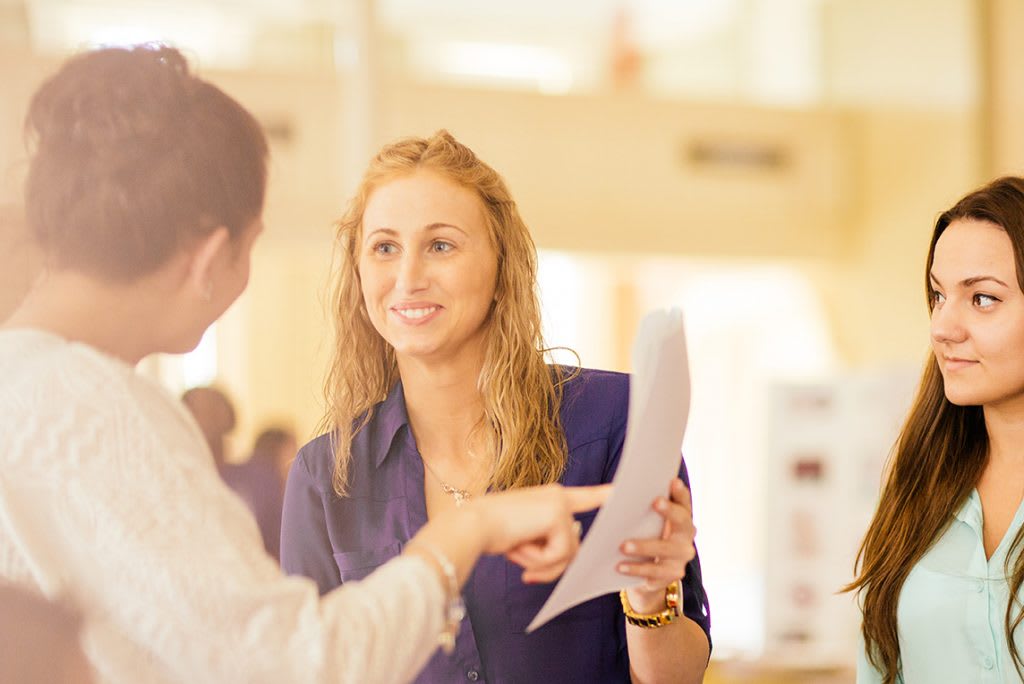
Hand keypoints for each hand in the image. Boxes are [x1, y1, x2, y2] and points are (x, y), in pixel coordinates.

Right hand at [470, 483, 610, 583]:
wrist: (471, 525)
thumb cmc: (491, 532)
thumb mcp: (526, 540)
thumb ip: (550, 543)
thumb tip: (572, 551)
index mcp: (550, 497)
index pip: (587, 496)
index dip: (607, 495)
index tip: (627, 491)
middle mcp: (559, 496)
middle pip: (573, 544)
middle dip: (550, 566)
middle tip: (526, 574)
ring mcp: (560, 504)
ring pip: (568, 553)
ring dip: (541, 563)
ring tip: (516, 552)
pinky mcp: (558, 515)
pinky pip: (560, 554)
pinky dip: (538, 560)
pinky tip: (519, 548)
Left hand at [617, 478, 695, 609]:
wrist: (649, 572)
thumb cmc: (646, 536)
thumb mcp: (646, 521)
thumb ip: (641, 508)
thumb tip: (617, 492)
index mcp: (681, 518)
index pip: (684, 502)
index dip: (680, 492)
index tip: (672, 481)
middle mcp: (686, 537)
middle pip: (683, 522)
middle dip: (669, 511)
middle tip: (655, 502)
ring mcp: (681, 558)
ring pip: (665, 550)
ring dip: (644, 547)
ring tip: (623, 546)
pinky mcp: (671, 575)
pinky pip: (654, 573)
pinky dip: (636, 569)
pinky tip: (620, 566)